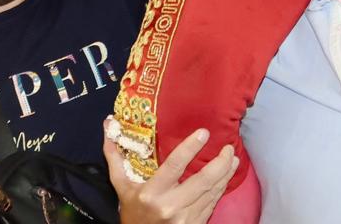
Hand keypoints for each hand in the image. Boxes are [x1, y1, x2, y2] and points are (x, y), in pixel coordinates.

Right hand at [103, 122, 236, 223]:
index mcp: (151, 193)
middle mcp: (170, 206)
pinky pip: (212, 204)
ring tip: (232, 158)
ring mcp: (185, 218)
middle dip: (220, 162)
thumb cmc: (132, 212)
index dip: (190, 148)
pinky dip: (221, 188)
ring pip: (212, 192)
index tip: (204, 133)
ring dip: (226, 174)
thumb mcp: (122, 187)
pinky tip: (226, 177)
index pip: (175, 166)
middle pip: (203, 180)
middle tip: (229, 147)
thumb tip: (108, 126)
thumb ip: (116, 158)